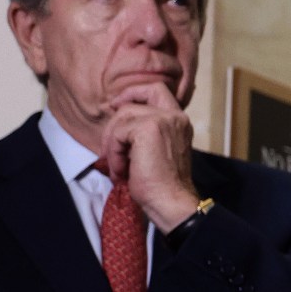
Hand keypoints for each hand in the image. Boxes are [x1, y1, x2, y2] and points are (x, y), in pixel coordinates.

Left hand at [103, 82, 201, 228]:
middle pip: (134, 100)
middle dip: (115, 121)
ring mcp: (163, 120)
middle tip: (111, 148)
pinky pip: (119, 132)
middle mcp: (175, 116)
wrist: (171, 202)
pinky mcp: (149, 128)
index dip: (134, 93)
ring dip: (113, 142)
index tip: (118, 106)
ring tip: (119, 166)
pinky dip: (114, 152)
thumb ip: (146, 132)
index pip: (157, 89)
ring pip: (123, 116)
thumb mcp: (156, 150)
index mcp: (179, 121)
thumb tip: (117, 121)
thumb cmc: (162, 184)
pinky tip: (122, 170)